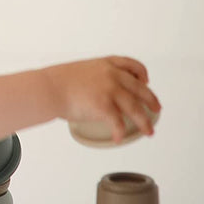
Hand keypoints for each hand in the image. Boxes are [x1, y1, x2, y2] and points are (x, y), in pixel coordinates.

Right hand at [42, 56, 160, 142]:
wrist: (47, 88)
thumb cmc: (55, 82)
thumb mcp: (78, 71)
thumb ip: (90, 78)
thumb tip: (89, 91)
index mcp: (105, 64)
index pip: (132, 65)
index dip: (142, 74)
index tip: (146, 81)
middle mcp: (112, 76)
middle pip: (140, 89)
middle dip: (151, 101)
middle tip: (156, 110)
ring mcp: (110, 91)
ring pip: (135, 108)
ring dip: (144, 122)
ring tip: (149, 132)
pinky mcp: (104, 106)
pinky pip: (118, 123)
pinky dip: (119, 132)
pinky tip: (119, 139)